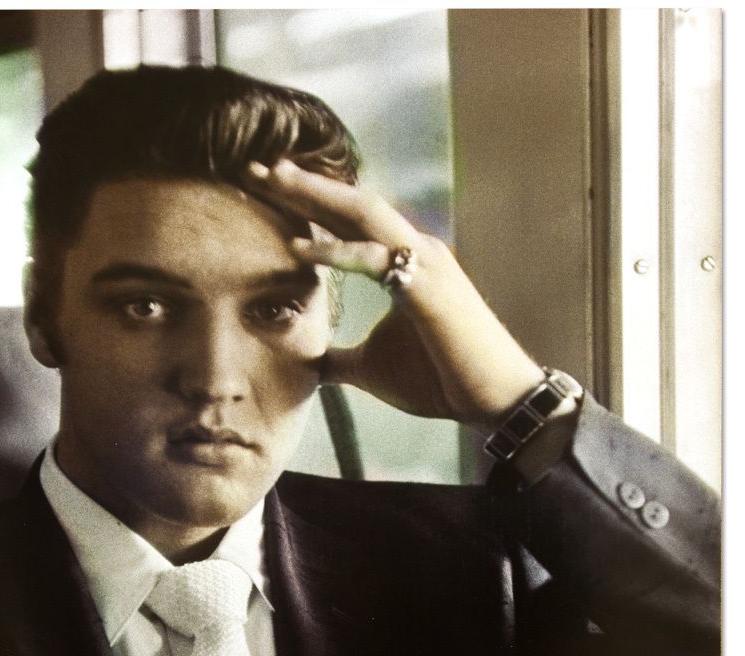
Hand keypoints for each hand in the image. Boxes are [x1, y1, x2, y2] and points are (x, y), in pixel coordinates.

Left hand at [245, 160, 545, 428]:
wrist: (490, 398)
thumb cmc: (436, 380)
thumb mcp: (370, 369)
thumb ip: (337, 360)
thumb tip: (306, 365)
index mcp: (402, 261)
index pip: (348, 221)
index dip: (307, 204)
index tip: (264, 190)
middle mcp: (414, 249)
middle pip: (351, 204)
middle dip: (303, 186)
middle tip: (254, 169)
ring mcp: (425, 261)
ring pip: (365, 213)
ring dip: (318, 195)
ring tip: (275, 180)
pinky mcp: (428, 285)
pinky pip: (375, 258)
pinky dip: (336, 250)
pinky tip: (299, 249)